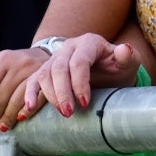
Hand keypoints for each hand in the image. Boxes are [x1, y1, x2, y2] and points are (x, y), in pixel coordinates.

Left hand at [0, 45, 47, 128]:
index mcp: (3, 59)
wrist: (47, 54)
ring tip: (4, 124)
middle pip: (0, 97)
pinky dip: (24, 113)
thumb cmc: (17, 66)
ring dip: (7, 117)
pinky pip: (33, 102)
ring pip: (16, 101)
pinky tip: (20, 118)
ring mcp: (34, 71)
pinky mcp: (46, 82)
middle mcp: (18, 63)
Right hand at [22, 33, 142, 118]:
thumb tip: (124, 49)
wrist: (109, 73)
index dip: (80, 83)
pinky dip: (29, 95)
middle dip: (62, 92)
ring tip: (60, 113)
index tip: (85, 103)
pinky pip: (33, 81)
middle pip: (59, 68)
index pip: (79, 61)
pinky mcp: (46, 72)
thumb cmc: (119, 68)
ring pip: (44, 74)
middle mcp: (69, 48)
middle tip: (69, 112)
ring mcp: (55, 59)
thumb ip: (127, 57)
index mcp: (89, 42)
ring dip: (48, 95)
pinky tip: (27, 111)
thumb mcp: (128, 63)